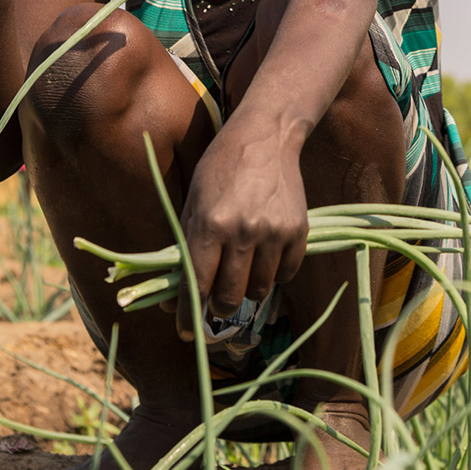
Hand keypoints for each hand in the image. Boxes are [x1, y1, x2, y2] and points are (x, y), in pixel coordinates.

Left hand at [170, 129, 309, 340]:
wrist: (266, 137)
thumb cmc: (220, 170)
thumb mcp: (193, 204)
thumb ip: (185, 250)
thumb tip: (173, 297)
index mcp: (210, 225)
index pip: (196, 284)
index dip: (188, 314)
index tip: (185, 332)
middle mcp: (243, 232)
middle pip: (230, 296)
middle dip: (220, 308)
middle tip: (218, 305)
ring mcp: (274, 232)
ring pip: (260, 289)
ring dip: (248, 290)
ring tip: (242, 275)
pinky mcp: (298, 231)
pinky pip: (286, 273)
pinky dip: (274, 274)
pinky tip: (265, 258)